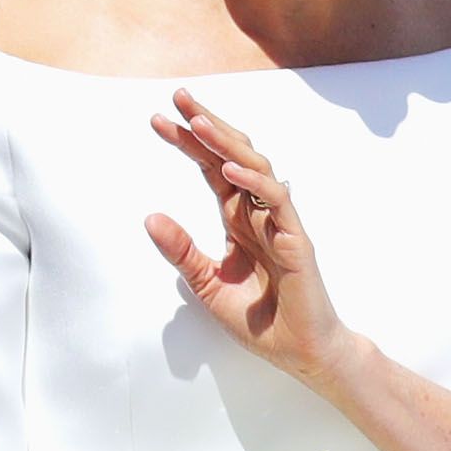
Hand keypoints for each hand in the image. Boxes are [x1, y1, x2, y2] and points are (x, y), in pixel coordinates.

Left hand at [144, 88, 361, 383]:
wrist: (301, 353)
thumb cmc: (262, 320)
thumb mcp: (207, 284)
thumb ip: (182, 251)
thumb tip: (149, 217)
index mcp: (238, 219)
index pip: (210, 168)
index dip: (187, 143)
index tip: (156, 120)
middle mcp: (259, 212)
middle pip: (232, 155)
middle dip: (206, 124)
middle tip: (177, 96)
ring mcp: (280, 222)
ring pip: (255, 168)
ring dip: (225, 142)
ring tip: (196, 122)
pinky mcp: (297, 240)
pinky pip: (277, 201)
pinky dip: (254, 182)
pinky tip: (229, 168)